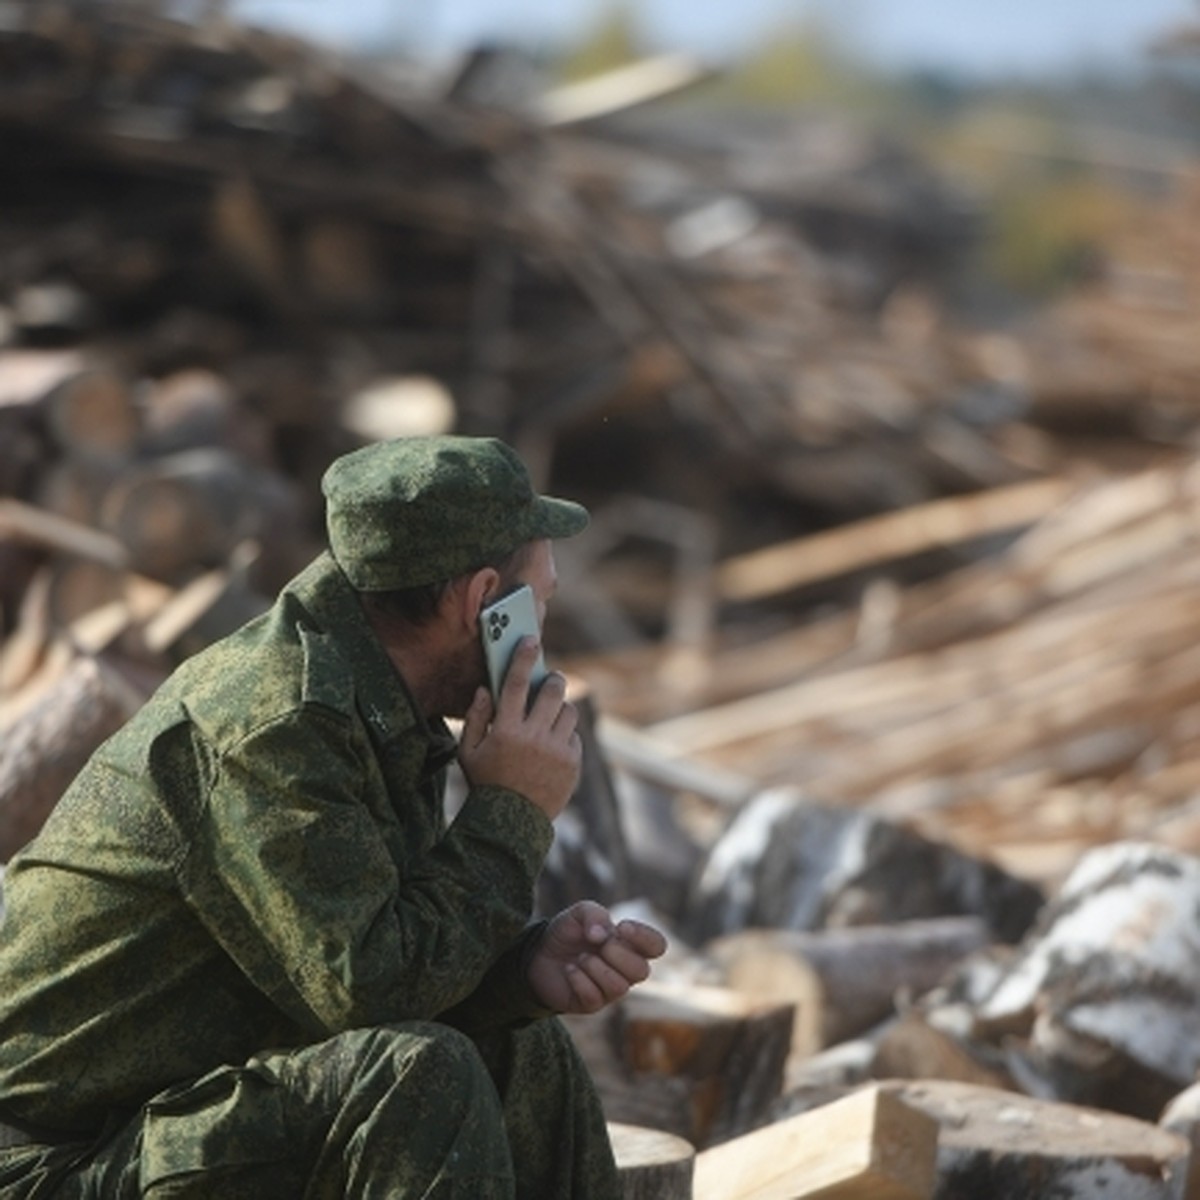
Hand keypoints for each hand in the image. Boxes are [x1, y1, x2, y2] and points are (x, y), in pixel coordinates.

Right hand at [458, 638, 581, 820]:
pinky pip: (574, 735)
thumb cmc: (485, 783)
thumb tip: (485, 688)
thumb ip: (475, 717)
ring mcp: (557, 751)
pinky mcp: (573, 763)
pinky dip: (565, 734)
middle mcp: (534, 737)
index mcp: (506, 731)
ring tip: (549, 716)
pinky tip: (552, 745)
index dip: (523, 658)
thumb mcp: (468, 752)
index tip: (530, 640)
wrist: (511, 823)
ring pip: (568, 711)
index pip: (516, 683)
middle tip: (549, 680)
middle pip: (552, 691)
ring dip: (559, 708)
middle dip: (552, 680)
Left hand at [526, 900, 667, 1014]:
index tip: (621, 927)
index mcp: (629, 945)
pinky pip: (594, 997)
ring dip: (597, 968)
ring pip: (620, 987)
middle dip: (618, 954)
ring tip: (581, 958)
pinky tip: (569, 970)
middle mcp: (625, 969)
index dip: (645, 938)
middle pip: (642, 971)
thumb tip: (603, 935)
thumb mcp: (578, 913)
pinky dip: (579, 979)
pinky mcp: (592, 1004)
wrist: (539, 954)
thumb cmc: (567, 933)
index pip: (657, 946)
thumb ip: (594, 914)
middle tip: (598, 945)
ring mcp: (609, 989)